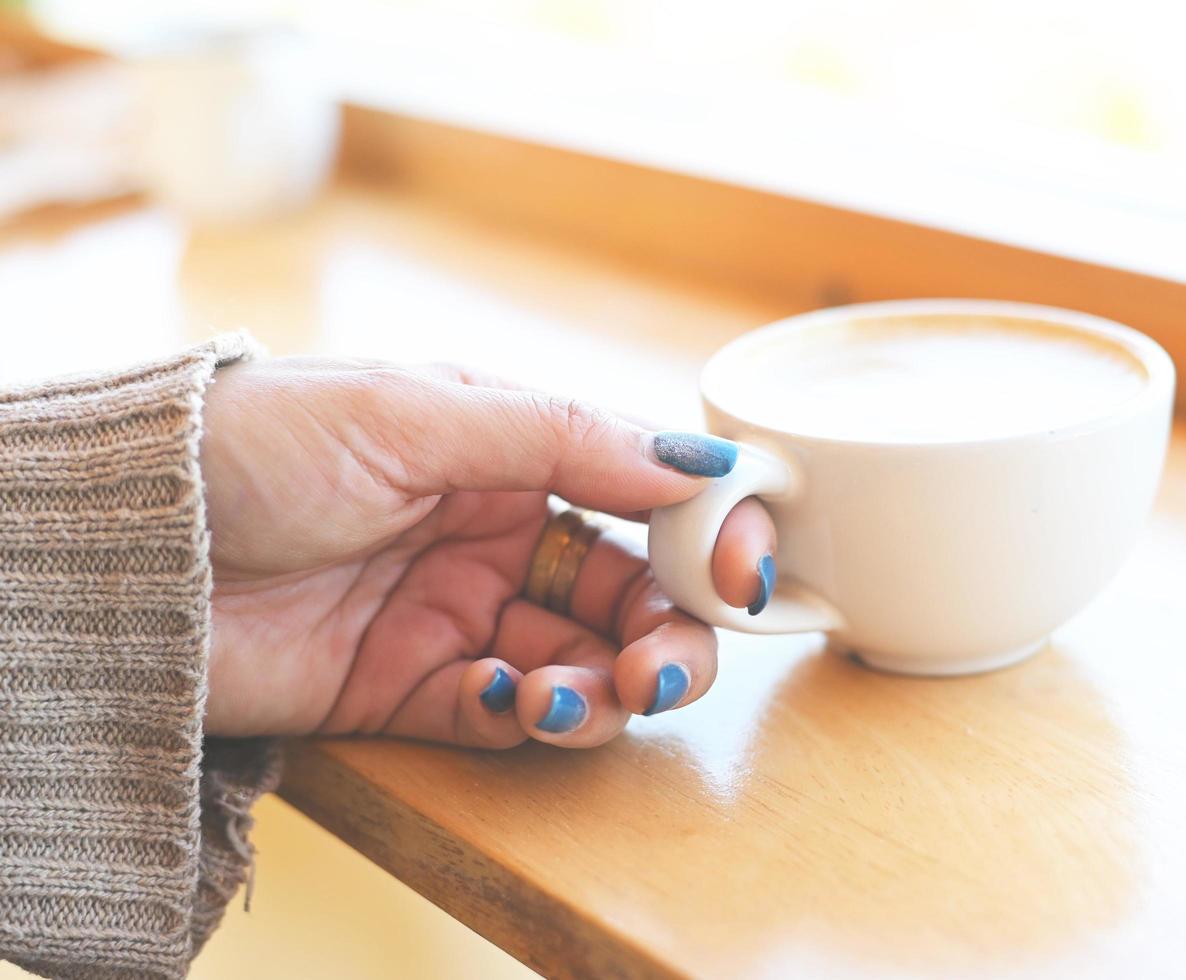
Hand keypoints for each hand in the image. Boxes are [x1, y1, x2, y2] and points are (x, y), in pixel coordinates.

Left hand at [200, 357, 774, 747]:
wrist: (120, 547)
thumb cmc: (257, 445)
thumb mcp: (416, 413)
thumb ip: (562, 437)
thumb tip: (699, 458)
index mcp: (508, 453)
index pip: (640, 498)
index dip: (701, 536)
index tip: (739, 571)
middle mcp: (494, 535)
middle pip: (627, 598)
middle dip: (664, 636)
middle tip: (661, 666)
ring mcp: (455, 616)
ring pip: (581, 667)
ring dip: (603, 690)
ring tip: (572, 696)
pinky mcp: (410, 691)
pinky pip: (502, 717)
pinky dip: (523, 719)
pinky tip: (504, 701)